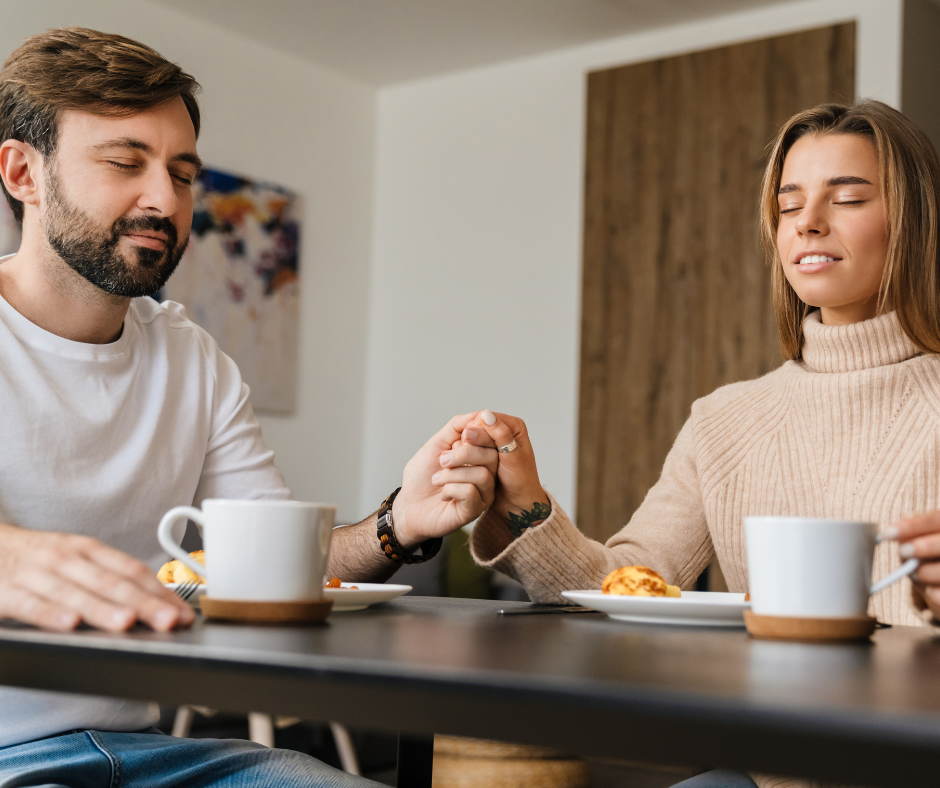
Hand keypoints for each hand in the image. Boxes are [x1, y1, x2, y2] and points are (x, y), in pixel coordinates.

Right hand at [0, 523, 194, 632]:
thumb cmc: (38, 559)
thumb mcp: (76, 559)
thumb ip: (109, 579)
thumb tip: (154, 602)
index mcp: (88, 550)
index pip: (132, 571)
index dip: (159, 592)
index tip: (182, 613)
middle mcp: (66, 558)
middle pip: (111, 583)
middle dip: (143, 603)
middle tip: (167, 620)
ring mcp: (36, 573)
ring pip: (75, 593)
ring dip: (103, 609)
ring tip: (127, 622)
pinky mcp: (6, 592)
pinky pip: (31, 604)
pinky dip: (50, 614)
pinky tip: (69, 624)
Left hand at [392, 413, 497, 548]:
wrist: (409, 504)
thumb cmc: (422, 476)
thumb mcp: (437, 445)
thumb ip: (456, 427)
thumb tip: (478, 413)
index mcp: (479, 457)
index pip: (492, 440)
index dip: (478, 434)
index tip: (460, 437)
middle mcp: (487, 474)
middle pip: (491, 456)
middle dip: (463, 454)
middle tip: (442, 460)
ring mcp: (483, 493)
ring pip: (483, 475)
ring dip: (452, 474)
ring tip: (438, 479)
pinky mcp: (474, 510)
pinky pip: (471, 492)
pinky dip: (451, 489)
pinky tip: (444, 494)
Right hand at [462, 410, 549, 535]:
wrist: (517, 501)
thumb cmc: (520, 481)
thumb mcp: (512, 458)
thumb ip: (500, 435)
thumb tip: (485, 415)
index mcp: (514, 426)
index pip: (487, 418)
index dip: (475, 429)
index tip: (465, 441)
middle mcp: (503, 429)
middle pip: (478, 426)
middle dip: (468, 440)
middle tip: (462, 454)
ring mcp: (492, 441)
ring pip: (471, 437)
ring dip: (463, 449)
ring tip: (458, 461)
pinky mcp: (483, 452)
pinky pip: (469, 448)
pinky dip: (463, 455)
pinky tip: (458, 464)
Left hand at [887, 512, 939, 619]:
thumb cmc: (935, 556)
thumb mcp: (925, 540)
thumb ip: (914, 531)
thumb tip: (897, 529)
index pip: (938, 518)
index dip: (914, 525)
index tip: (887, 534)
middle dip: (924, 546)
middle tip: (903, 552)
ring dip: (928, 571)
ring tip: (917, 574)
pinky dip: (938, 593)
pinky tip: (931, 592)